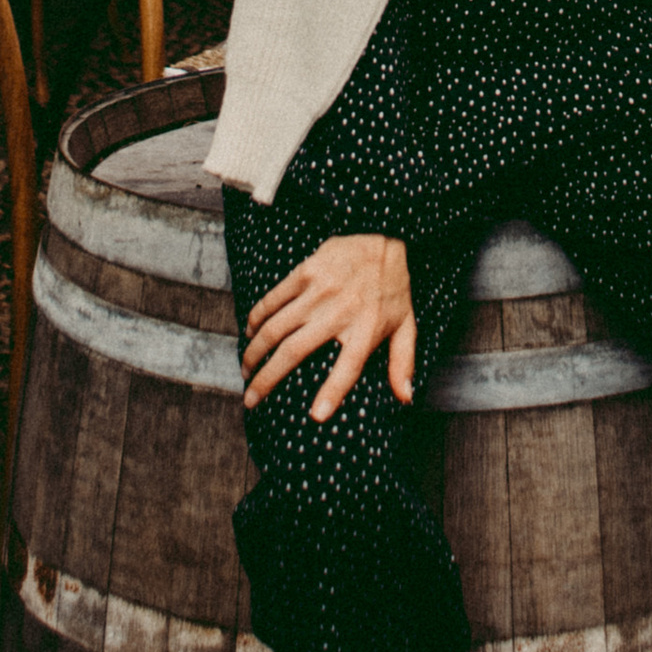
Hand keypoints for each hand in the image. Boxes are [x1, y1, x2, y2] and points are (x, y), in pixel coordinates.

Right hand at [242, 233, 415, 420]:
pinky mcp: (305, 272)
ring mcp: (319, 291)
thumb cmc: (394, 288)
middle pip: (294, 352)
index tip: (315, 417)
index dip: (332, 393)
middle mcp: (339, 312)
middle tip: (251, 399)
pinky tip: (249, 333)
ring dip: (255, 352)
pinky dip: (256, 318)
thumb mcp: (406, 326)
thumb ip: (403, 363)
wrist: (384, 235)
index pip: (348, 368)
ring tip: (246, 369)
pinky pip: (273, 299)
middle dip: (267, 379)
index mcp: (366, 330)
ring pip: (275, 328)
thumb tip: (405, 399)